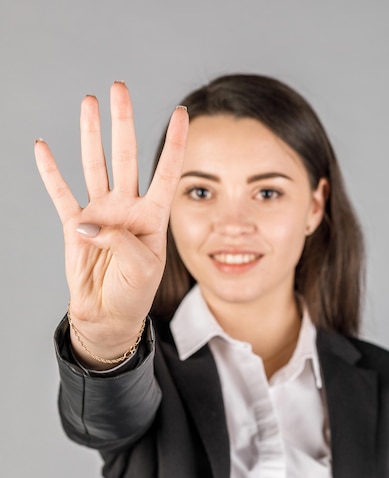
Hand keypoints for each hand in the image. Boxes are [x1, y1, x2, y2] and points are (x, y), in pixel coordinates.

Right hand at [35, 82, 188, 364]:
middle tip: (118, 89)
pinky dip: (51, 172)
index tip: (182, 112)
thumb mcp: (141, 269)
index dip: (174, 143)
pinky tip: (43, 147)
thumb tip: (89, 222)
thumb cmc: (134, 293)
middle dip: (122, 122)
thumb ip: (120, 241)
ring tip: (89, 102)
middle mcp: (127, 207)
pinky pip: (61, 193)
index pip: (166, 172)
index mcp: (152, 216)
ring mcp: (100, 213)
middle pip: (126, 156)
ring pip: (95, 165)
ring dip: (90, 135)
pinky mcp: (75, 225)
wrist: (109, 314)